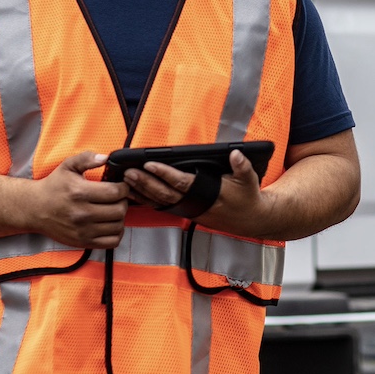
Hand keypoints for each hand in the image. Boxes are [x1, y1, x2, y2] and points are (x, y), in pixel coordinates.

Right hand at [29, 151, 128, 248]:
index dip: (123, 187)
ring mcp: (83, 230)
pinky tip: (110, 223)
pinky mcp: (83, 242)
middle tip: (117, 198)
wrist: (34, 209)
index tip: (120, 186)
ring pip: (118, 226)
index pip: (116, 192)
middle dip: (123, 201)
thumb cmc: (54, 186)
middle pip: (120, 210)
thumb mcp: (67, 166)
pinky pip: (112, 242)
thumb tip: (105, 158)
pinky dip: (116, 233)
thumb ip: (87, 158)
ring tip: (112, 209)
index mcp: (80, 192)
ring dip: (120, 217)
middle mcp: (82, 213)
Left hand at [123, 149, 267, 225]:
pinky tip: (133, 193)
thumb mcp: (249, 180)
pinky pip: (160, 205)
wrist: (247, 220)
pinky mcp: (183, 211)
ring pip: (159, 201)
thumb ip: (242, 166)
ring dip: (141, 191)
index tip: (150, 164)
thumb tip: (235, 154)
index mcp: (206, 193)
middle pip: (164, 193)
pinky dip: (145, 199)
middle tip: (129, 172)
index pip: (181, 182)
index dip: (165, 173)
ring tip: (125, 181)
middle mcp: (193, 203)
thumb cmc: (246, 198)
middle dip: (145, 182)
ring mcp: (186, 209)